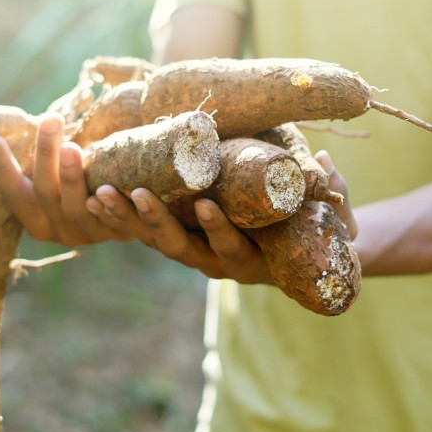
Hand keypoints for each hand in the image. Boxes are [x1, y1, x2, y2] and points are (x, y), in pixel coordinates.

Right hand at [0, 113, 134, 244]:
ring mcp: (88, 235)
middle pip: (45, 194)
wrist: (131, 216)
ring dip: (72, 179)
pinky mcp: (119, 234)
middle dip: (45, 158)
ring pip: (75, 209)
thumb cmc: (85, 184)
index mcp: (36, 218)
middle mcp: (58, 230)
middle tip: (49, 121)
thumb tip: (34, 117)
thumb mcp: (60, 176)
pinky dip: (112, 205)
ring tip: (71, 148)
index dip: (2, 169)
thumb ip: (48, 158)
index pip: (14, 194)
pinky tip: (109, 187)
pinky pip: (114, 220)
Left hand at [85, 150, 355, 284]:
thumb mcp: (336, 219)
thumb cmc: (323, 232)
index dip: (220, 231)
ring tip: (100, 194)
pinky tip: (94, 197)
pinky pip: (145, 233)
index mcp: (255, 263)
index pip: (232, 251)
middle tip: (135, 195)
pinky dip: (120, 218)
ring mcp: (196, 252)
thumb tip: (324, 168)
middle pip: (181, 250)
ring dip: (126, 220)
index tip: (205, 206)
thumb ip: (334, 198)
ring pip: (155, 242)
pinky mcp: (179, 238)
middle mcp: (218, 263)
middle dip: (155, 224)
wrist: (305, 250)